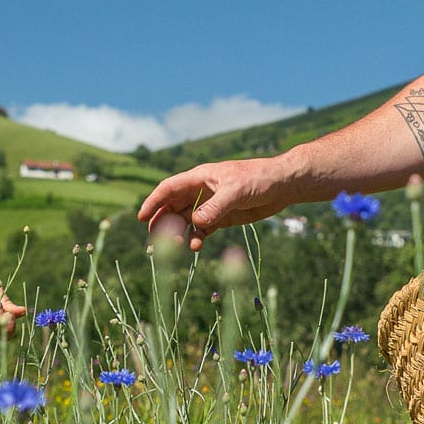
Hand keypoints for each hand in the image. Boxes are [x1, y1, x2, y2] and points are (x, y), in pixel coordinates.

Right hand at [138, 158, 288, 251]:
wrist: (282, 186)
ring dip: (180, 233)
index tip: (141, 218)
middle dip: (163, 223)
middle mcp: (201, 190)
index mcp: (200, 177)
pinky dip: (196, 238)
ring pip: (186, 220)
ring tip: (180, 246)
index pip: (169, 188)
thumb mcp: (236, 192)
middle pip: (173, 207)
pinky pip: (201, 228)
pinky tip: (196, 247)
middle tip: (157, 242)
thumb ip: (215, 208)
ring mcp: (210, 204)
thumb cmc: (259, 179)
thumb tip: (194, 224)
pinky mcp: (221, 217)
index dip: (153, 202)